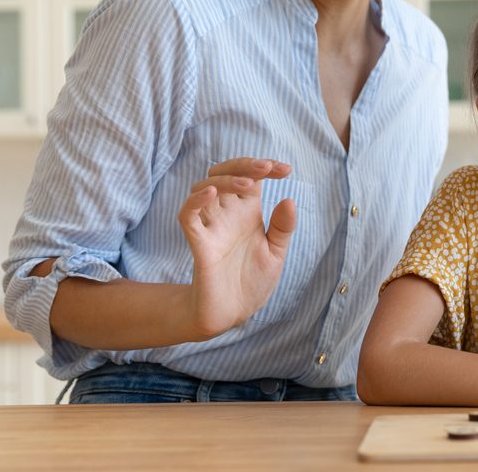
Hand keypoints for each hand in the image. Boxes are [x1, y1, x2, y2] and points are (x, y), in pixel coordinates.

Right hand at [177, 157, 296, 337]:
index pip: (251, 177)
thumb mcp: (276, 253)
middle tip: (267, 168)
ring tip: (249, 184)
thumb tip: (289, 199)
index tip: (286, 169)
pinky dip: (195, 201)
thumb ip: (282, 228)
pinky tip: (211, 193)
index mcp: (247, 212)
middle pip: (224, 173)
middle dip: (244, 164)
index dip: (265, 168)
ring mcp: (211, 227)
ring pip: (204, 187)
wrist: (233, 313)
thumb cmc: (252, 281)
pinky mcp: (199, 244)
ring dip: (225, 179)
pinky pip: (188, 215)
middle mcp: (227, 214)